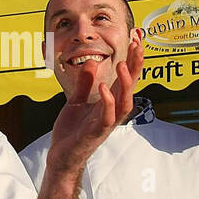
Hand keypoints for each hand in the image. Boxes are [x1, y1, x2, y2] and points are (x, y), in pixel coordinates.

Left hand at [48, 40, 142, 174]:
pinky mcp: (96, 133)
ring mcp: (106, 123)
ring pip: (124, 102)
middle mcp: (112, 112)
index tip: (136, 41)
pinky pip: (107, 117)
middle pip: (130, 87)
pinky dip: (107, 102)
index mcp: (109, 104)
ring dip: (126, 84)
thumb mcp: (76, 102)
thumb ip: (84, 84)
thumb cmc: (71, 133)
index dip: (132, 61)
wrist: (60, 157)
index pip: (125, 79)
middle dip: (135, 67)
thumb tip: (91, 62)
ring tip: (123, 64)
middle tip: (138, 45)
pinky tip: (103, 87)